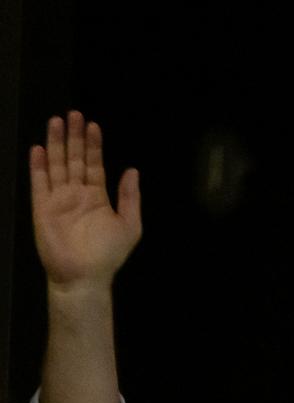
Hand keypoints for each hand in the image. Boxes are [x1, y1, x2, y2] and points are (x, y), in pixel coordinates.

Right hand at [29, 112, 141, 292]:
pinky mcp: (42, 207)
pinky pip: (39, 182)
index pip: (94, 164)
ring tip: (57, 122)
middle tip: (74, 114)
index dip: (94, 145)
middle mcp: (77, 193)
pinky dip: (38, 166)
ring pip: (56, 165)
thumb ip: (130, 197)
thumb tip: (133, 169)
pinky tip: (39, 149)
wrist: (84, 276)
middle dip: (74, 137)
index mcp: (97, 197)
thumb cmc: (109, 254)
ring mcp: (58, 199)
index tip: (93, 125)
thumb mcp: (130, 225)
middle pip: (74, 159)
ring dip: (56, 143)